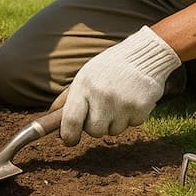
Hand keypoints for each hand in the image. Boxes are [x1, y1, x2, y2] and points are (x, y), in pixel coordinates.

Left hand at [60, 26, 180, 145]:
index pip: (71, 120)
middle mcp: (102, 95)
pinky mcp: (140, 108)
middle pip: (94, 131)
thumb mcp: (85, 76)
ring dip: (114, 122)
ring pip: (113, 131)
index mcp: (84, 85)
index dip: (68, 136)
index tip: (69, 140)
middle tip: (102, 110)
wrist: (144, 55)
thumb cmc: (109, 67)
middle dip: (96, 126)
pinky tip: (131, 99)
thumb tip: (52, 117)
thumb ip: (67, 98)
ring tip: (118, 101)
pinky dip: (131, 117)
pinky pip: (131, 125)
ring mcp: (122, 103)